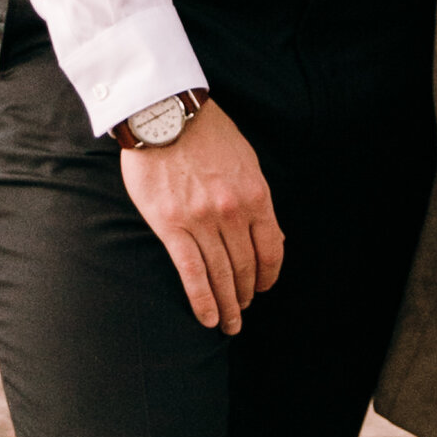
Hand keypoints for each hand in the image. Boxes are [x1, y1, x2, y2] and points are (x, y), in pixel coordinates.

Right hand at [119, 97, 283, 333]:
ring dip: (227, 305)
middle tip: (243, 313)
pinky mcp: (170, 225)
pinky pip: (190, 271)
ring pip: (221, 274)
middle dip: (247, 295)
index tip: (264, 288)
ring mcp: (201, 220)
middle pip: (246, 266)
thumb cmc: (206, 132)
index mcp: (255, 194)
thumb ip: (257, 198)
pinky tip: (207, 318)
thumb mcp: (246, 160)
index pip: (272, 248)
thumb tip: (270, 235)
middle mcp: (232, 211)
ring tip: (228, 324)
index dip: (269, 275)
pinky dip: (201, 299)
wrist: (164, 112)